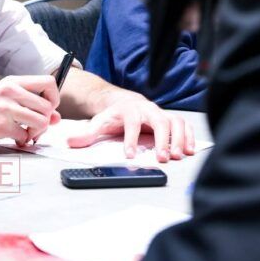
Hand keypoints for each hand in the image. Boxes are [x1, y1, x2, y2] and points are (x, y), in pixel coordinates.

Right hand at [0, 75, 60, 150]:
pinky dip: (22, 141)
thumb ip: (31, 106)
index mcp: (12, 82)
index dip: (54, 97)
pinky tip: (14, 140)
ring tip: (26, 134)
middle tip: (34, 128)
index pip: (49, 81)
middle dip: (46, 121)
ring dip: (36, 133)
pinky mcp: (0, 124)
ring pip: (41, 121)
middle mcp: (10, 90)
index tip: (47, 109)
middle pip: (48, 105)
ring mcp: (5, 107)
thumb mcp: (6, 102)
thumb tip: (57, 117)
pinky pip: (25, 136)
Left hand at [67, 90, 194, 161]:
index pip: (131, 124)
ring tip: (178, 156)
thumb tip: (69, 142)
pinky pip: (185, 125)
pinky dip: (190, 136)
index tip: (130, 154)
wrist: (126, 102)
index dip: (131, 139)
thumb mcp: (99, 122)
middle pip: (159, 122)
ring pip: (175, 123)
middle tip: (162, 158)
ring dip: (178, 139)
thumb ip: (86, 134)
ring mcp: (161, 113)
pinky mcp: (171, 118)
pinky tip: (190, 150)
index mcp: (129, 110)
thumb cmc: (114, 115)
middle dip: (162, 140)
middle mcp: (148, 110)